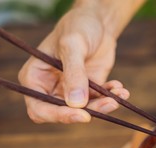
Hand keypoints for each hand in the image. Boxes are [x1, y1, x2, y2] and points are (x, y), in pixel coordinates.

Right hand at [18, 5, 128, 123]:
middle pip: (65, 113)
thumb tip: (76, 103)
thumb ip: (74, 73)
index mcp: (35, 79)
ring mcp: (69, 92)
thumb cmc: (78, 27)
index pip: (40, 109)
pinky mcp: (88, 91)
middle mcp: (50, 89)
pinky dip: (111, 97)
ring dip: (104, 105)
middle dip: (89, 111)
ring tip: (120, 94)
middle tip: (110, 103)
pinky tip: (119, 88)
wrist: (97, 23)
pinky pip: (98, 102)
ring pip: (85, 110)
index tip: (83, 115)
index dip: (59, 116)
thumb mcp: (73, 45)